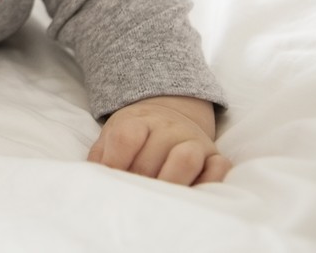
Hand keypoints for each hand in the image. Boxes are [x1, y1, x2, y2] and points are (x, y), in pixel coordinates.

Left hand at [88, 95, 231, 185]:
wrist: (168, 116)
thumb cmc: (135, 136)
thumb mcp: (111, 137)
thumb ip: (101, 157)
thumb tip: (96, 183)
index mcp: (138, 120)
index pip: (125, 137)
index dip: (115, 163)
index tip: (111, 178)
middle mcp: (168, 127)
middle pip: (152, 157)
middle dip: (139, 182)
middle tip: (134, 195)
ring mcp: (194, 140)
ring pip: (186, 159)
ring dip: (169, 184)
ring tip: (159, 199)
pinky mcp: (216, 156)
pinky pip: (219, 170)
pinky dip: (207, 185)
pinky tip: (189, 195)